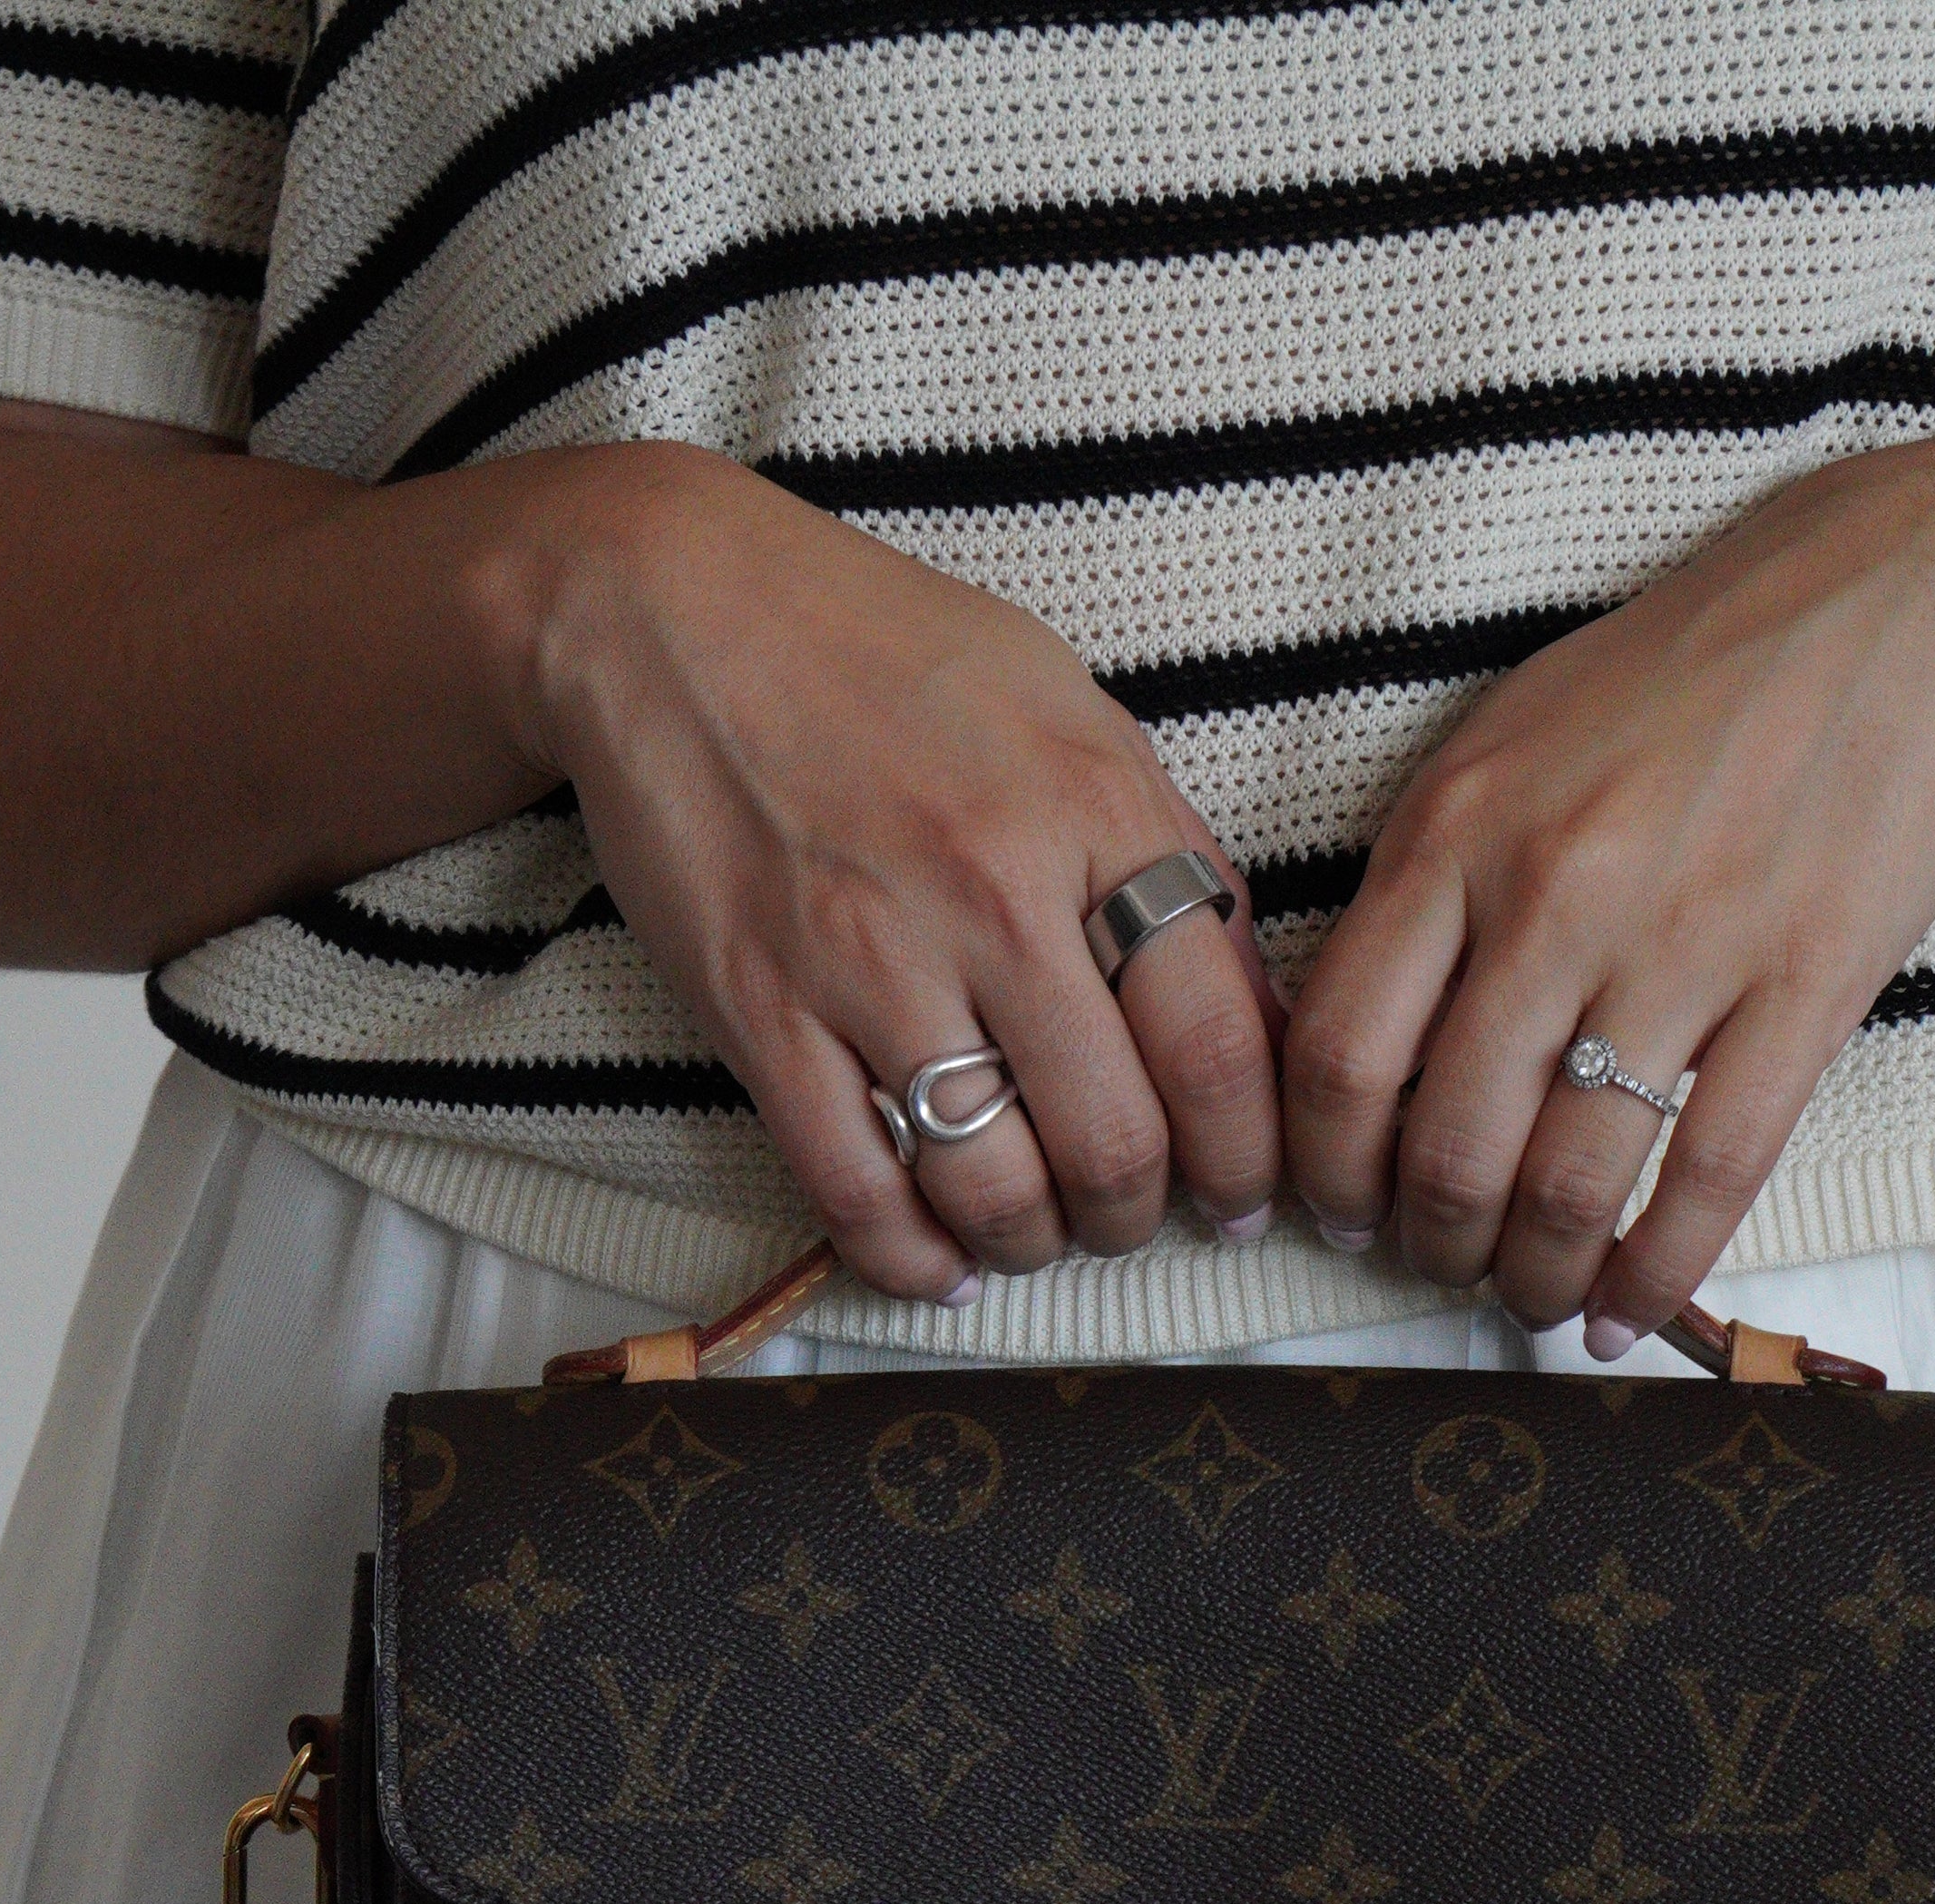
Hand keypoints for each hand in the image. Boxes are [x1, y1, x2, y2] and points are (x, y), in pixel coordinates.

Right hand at [519, 447, 1284, 1303]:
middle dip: (1140, 1215)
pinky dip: (912, 1259)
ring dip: (1033, 1241)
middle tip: (1130, 1217)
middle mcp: (992, 891)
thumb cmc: (885, 657)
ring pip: (996, 1186)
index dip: (1246, 1153)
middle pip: (1118, 1139)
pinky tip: (939, 1262)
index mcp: (1093, 811)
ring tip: (1035, 1229)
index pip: (1219, 1040)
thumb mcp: (1069, 716)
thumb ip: (1164, 856)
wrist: (675, 611)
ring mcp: (870, 959)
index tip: (1241, 1193)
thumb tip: (1258, 1012)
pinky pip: (859, 1191)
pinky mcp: (762, 1011)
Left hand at [1280, 440, 1934, 1347]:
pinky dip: (1657, 1273)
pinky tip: (1628, 1313)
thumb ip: (1432, 884)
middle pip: (1447, 1145)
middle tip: (1445, 1268)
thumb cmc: (1683, 680)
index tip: (1341, 1214)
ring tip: (1535, 1299)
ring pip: (1570, 1182)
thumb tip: (1365, 1048)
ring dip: (1538, 1275)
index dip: (1327, 1171)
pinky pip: (1708, 1176)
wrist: (1888, 597)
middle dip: (1432, 1244)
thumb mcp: (1509, 743)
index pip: (1341, 1055)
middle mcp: (1555, 893)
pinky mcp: (1805, 985)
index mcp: (1458, 830)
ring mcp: (1686, 944)